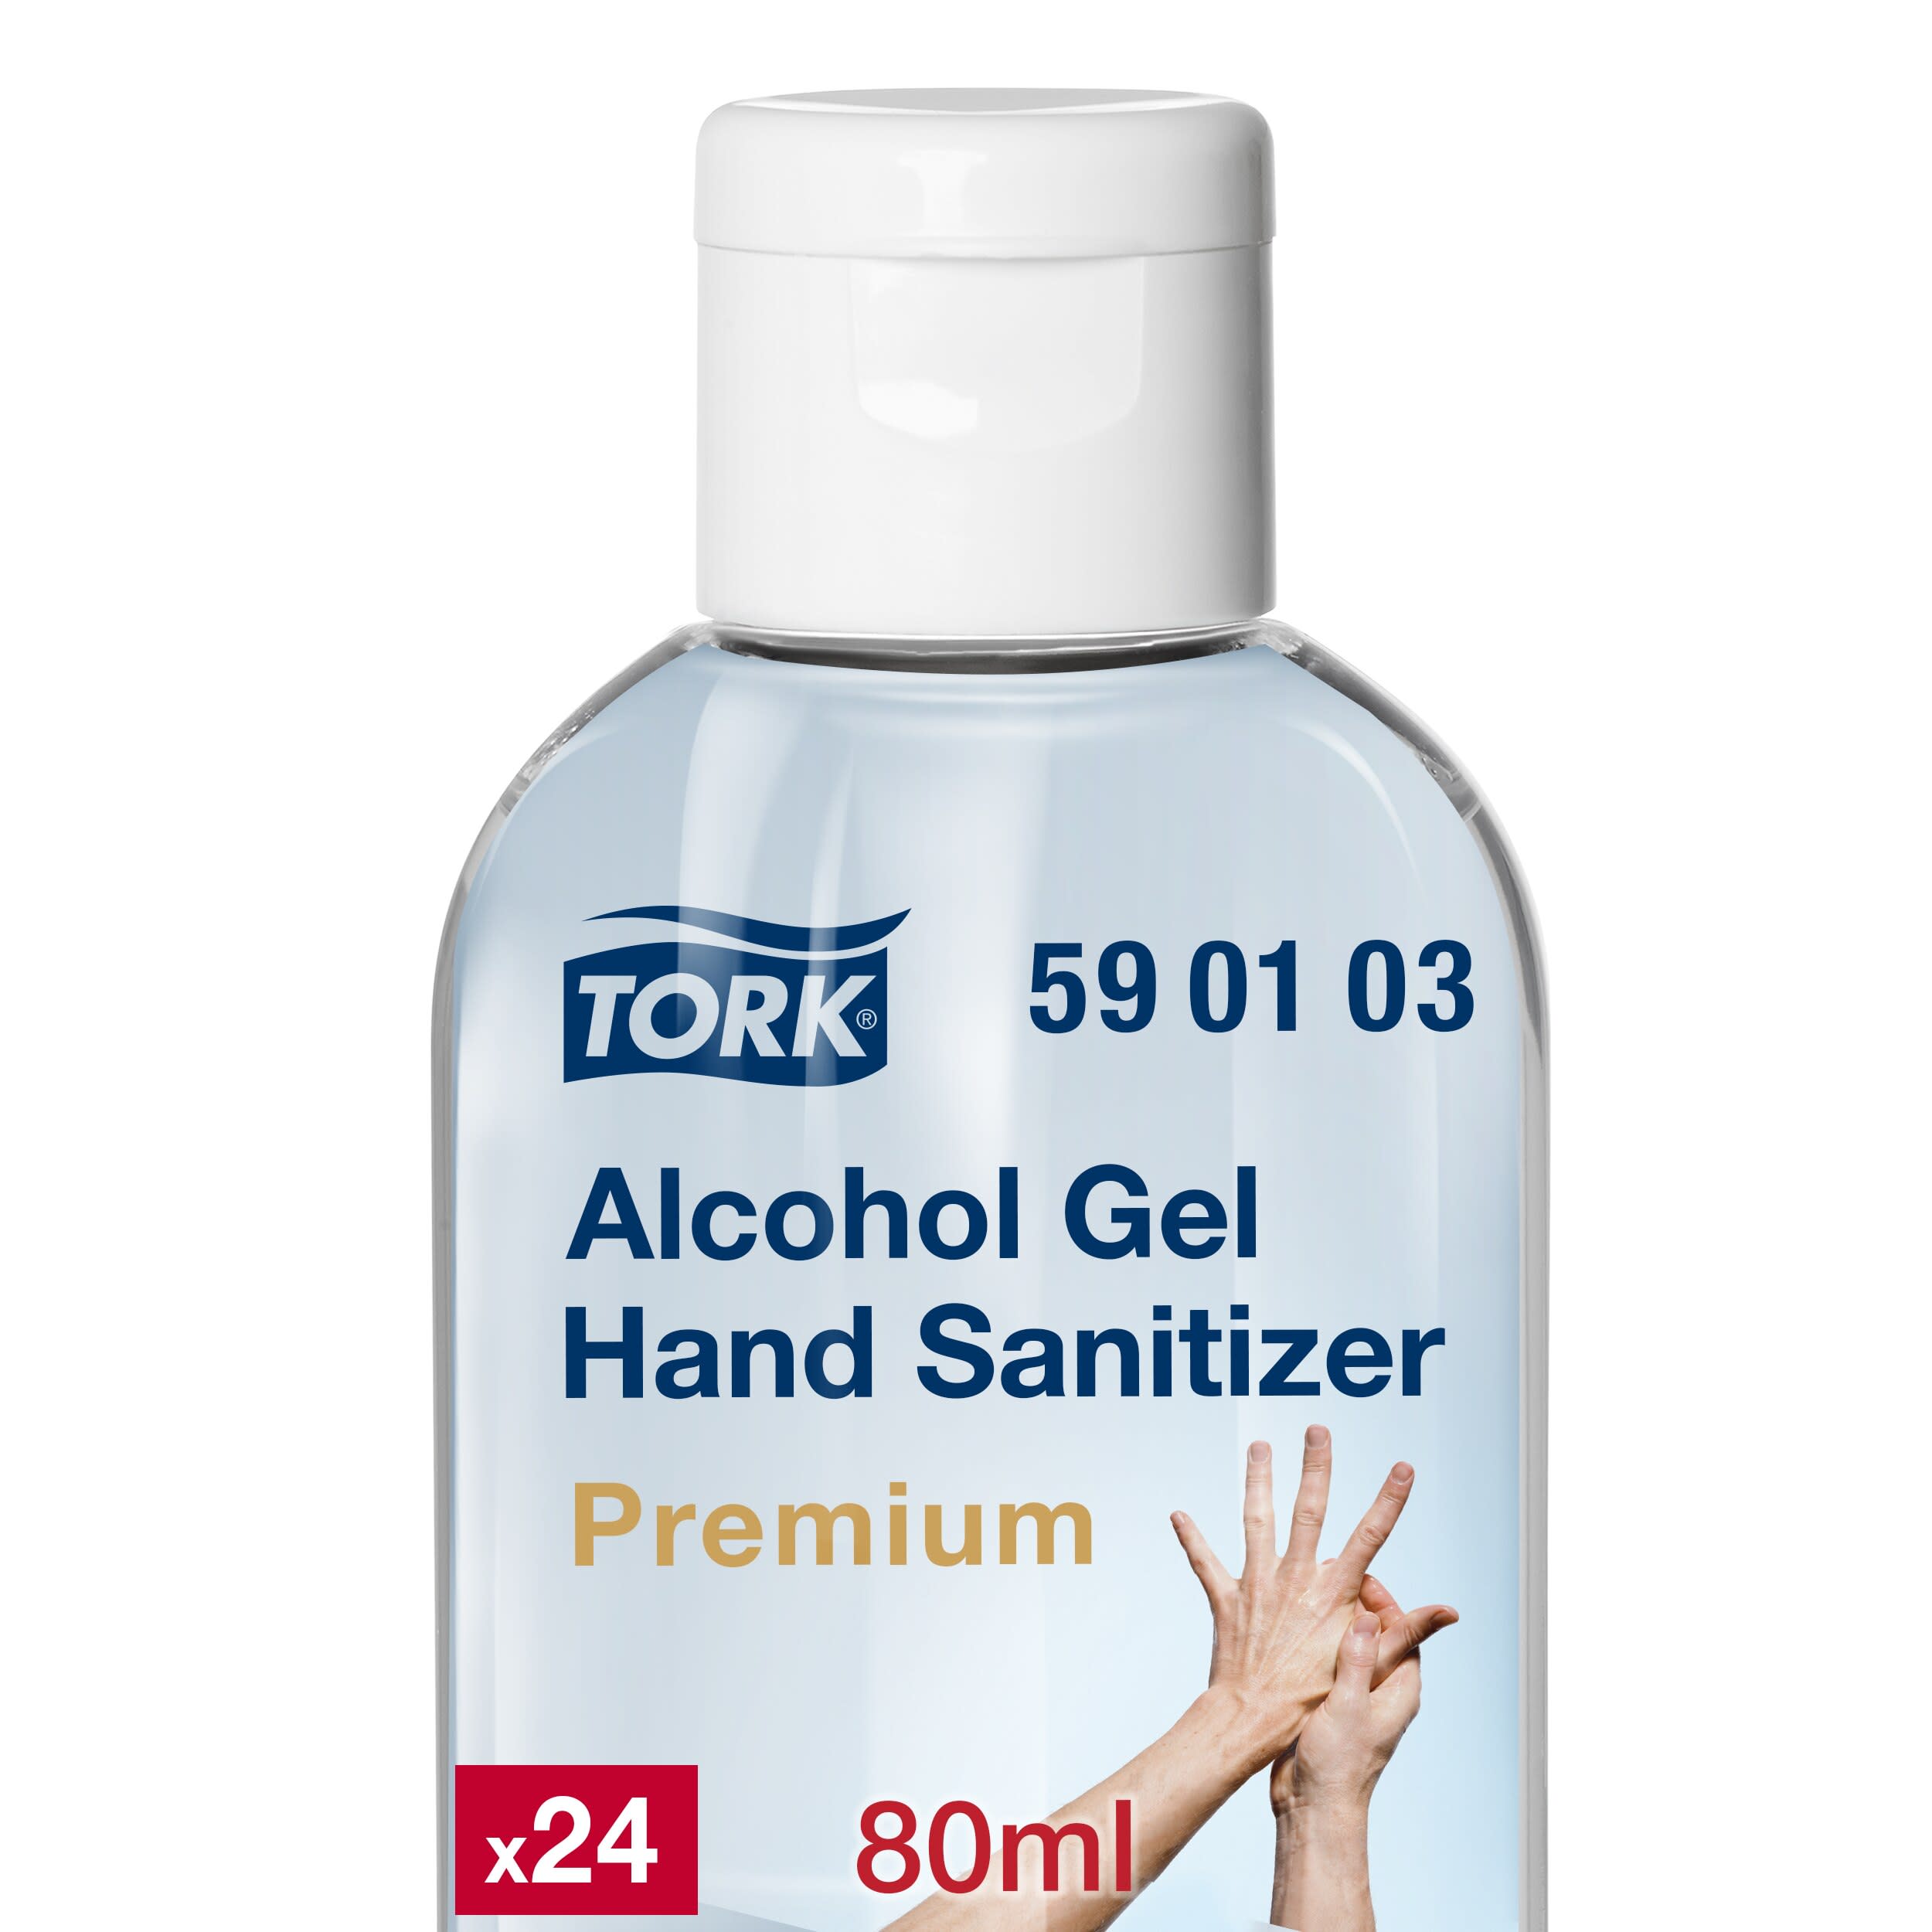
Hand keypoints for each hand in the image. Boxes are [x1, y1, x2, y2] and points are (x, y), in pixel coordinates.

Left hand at [1169, 1430, 1440, 1766]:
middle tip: (1317, 1429)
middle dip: (1316, 1468)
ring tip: (1259, 1446)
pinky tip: (1178, 1514)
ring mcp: (1258, 1586)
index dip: (1388, 1502)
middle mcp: (1294, 1580)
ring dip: (1258, 1481)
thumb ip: (1407, 1631)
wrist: (1254, 1719)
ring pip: (1258, 1521)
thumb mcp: (1368, 1663)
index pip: (1368, 1538)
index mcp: (1331, 1593)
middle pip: (1308, 1512)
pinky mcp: (1227, 1599)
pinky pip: (1205, 1564)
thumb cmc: (1313, 1697)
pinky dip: (1192, 1539)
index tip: (1403, 1469)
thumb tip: (1450, 1613)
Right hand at [1271, 1576, 1454, 1817]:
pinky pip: (1330, 1665)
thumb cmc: (1339, 1765)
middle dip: (1356, 1607)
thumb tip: (1368, 1617)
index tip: (1359, 1580)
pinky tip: (1293, 1632)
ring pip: (1351, 1648)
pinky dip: (1317, 1645)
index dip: (1384, 1602)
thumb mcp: (1348, 1706)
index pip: (1404, 1632)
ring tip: (1307, 1599)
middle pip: (1377, 1636)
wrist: (1313, 1807)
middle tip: (1328, 1582)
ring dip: (1334, 1624)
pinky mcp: (1331, 1706)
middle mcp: (1382, 1692)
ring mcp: (1356, 1699)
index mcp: (1399, 1691)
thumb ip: (1359, 1661)